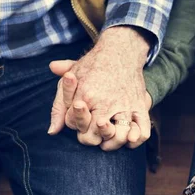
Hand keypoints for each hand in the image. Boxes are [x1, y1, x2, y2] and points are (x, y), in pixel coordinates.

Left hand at [48, 26, 152, 149]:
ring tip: (109, 141)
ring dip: (113, 143)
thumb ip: (59, 106)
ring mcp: (126, 105)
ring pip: (120, 137)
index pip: (76, 126)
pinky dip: (136, 139)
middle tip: (94, 137)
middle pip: (96, 136)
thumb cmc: (93, 65)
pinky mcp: (140, 105)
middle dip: (92, 139)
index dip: (77, 127)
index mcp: (87, 96)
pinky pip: (142, 130)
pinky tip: (129, 139)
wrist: (120, 51)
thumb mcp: (70, 80)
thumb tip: (52, 132)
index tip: (81, 123)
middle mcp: (106, 102)